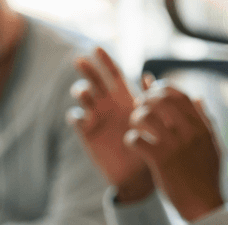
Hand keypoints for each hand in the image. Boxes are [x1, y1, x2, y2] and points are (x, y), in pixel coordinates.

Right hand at [69, 48, 153, 202]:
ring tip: (86, 93)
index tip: (96, 48)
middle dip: (87, 68)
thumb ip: (149, 99)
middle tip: (80, 60)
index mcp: (124, 97)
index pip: (112, 72)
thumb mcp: (152, 120)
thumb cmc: (149, 146)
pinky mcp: (87, 132)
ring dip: (82, 91)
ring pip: (83, 95)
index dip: (104, 59)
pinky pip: (75, 118)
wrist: (138, 174)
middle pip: (94, 79)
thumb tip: (149, 76)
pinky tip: (82, 117)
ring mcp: (96, 117)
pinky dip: (76, 114)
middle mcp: (108, 104)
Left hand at [125, 86, 224, 222]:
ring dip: (136, 118)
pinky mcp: (160, 160)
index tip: (152, 94)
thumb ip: (206, 121)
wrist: (203, 205)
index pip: (179, 94)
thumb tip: (198, 97)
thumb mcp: (213, 145)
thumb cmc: (207, 176)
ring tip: (135, 127)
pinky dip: (131, 139)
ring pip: (146, 116)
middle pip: (161, 100)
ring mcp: (175, 145)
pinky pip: (137, 139)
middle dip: (145, 100)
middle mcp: (190, 132)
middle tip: (139, 109)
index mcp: (202, 126)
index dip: (161, 88)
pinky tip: (135, 145)